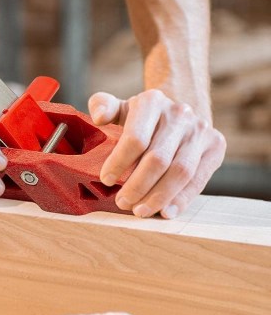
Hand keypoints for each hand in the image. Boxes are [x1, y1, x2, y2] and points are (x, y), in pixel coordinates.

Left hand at [88, 90, 225, 218]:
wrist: (177, 114)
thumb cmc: (141, 119)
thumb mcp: (120, 108)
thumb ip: (103, 107)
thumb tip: (99, 117)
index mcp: (152, 102)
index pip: (135, 138)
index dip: (119, 162)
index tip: (106, 180)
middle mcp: (179, 113)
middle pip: (158, 158)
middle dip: (138, 186)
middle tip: (122, 203)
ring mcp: (200, 130)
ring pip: (181, 171)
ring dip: (159, 196)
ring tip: (140, 211)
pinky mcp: (215, 146)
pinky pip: (199, 179)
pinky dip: (181, 199)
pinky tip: (166, 212)